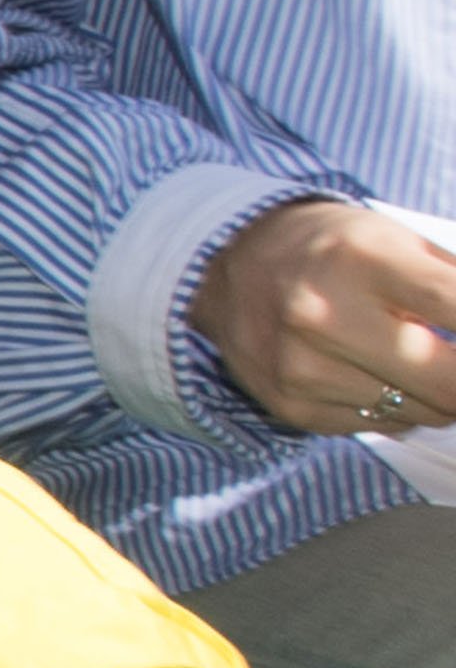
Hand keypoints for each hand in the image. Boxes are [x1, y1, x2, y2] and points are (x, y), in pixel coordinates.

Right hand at [188, 197, 455, 435]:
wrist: (233, 268)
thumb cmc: (336, 250)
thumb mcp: (400, 240)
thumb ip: (455, 283)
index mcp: (361, 259)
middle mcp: (324, 317)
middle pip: (450, 380)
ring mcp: (303, 369)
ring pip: (424, 411)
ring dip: (442, 394)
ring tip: (424, 361)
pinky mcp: (292, 406)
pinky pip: (382, 426)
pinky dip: (400, 407)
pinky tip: (382, 376)